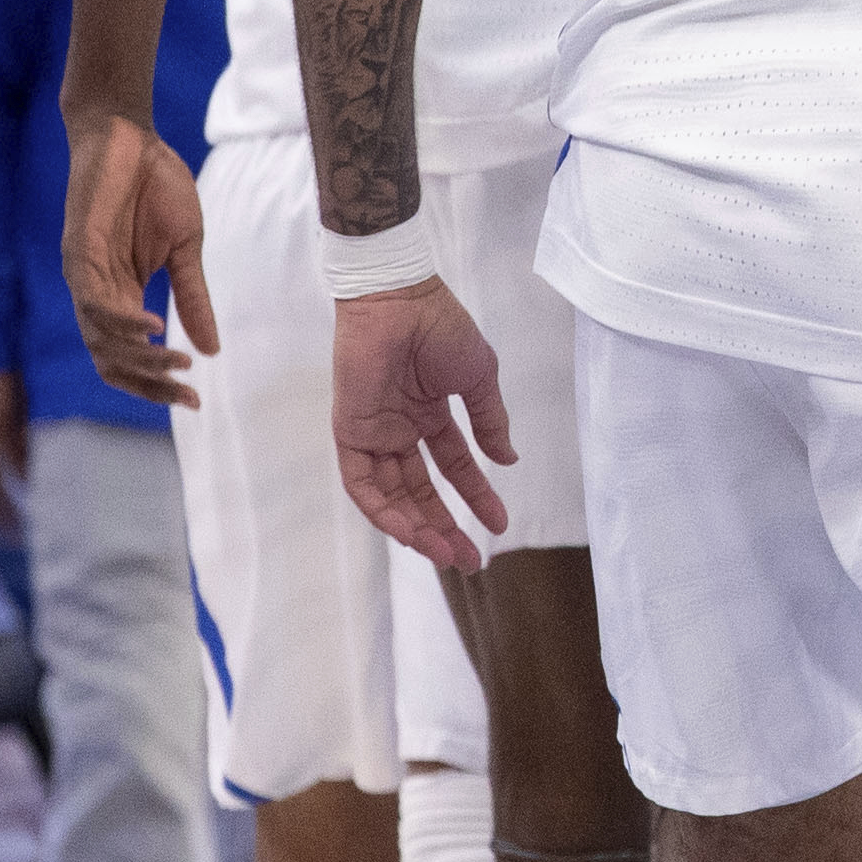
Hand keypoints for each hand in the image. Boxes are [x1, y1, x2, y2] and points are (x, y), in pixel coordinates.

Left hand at [63, 106, 213, 407]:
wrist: (130, 137)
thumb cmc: (157, 187)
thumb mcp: (186, 249)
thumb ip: (192, 296)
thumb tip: (213, 348)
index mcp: (121, 295)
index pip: (130, 356)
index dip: (158, 383)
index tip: (195, 400)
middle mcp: (96, 294)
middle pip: (111, 361)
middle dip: (149, 383)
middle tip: (188, 394)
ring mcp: (84, 276)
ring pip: (101, 340)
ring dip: (141, 358)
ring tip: (179, 362)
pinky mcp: (77, 253)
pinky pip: (94, 302)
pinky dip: (122, 322)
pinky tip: (153, 327)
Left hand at [332, 280, 512, 571]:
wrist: (398, 301)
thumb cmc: (440, 327)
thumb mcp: (478, 377)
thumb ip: (490, 421)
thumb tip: (509, 461)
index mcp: (432, 414)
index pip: (456, 467)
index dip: (478, 497)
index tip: (501, 524)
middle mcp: (402, 430)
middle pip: (422, 492)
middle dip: (446, 527)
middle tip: (469, 560)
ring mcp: (376, 434)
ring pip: (394, 496)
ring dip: (417, 528)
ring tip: (444, 553)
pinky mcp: (352, 434)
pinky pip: (364, 484)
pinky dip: (383, 511)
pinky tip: (410, 531)